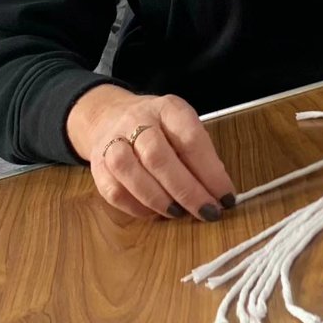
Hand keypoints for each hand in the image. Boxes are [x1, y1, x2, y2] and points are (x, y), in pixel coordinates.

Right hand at [66, 84, 236, 220]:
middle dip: (187, 190)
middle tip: (208, 212)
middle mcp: (138, 120)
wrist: (111, 115)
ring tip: (180, 214)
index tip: (226, 196)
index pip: (190, 138)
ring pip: (130, 172)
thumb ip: (198, 153)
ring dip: (158, 199)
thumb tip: (217, 190)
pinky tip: (154, 213)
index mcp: (169, 108)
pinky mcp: (96, 165)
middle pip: (159, 156)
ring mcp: (113, 141)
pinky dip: (136, 207)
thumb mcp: (183, 126)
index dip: (210, 171)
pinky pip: (113, 191)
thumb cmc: (160, 127)